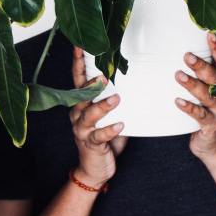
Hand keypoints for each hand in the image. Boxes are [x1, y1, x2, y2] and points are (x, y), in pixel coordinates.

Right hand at [69, 47, 126, 187]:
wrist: (95, 168)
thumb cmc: (104, 138)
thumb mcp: (110, 115)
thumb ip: (116, 98)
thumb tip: (137, 78)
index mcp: (82, 103)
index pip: (79, 79)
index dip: (79, 63)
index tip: (80, 46)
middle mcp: (78, 114)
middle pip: (80, 94)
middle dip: (90, 83)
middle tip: (103, 74)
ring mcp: (82, 130)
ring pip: (89, 115)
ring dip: (102, 106)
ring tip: (116, 99)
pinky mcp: (90, 144)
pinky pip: (99, 136)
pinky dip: (109, 130)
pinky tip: (121, 125)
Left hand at [174, 33, 215, 162]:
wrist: (213, 145)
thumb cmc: (205, 112)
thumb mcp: (204, 93)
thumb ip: (197, 77)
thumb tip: (172, 54)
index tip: (209, 34)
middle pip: (215, 77)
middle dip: (202, 65)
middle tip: (186, 56)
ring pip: (207, 95)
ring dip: (193, 84)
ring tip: (178, 75)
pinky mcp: (211, 126)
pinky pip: (200, 116)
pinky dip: (189, 108)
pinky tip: (178, 102)